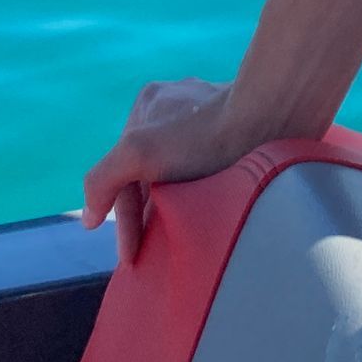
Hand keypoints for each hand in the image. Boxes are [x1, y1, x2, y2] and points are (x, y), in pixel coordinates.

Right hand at [80, 77, 262, 262]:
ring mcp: (210, 116)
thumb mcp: (137, 154)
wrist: (271, 119)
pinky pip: (207, 168)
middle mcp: (177, 104)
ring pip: (178, 170)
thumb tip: (90, 216)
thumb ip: (102, 179)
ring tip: (176, 240)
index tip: (130, 259)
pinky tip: (207, 214)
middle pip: (150, 171)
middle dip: (146, 212)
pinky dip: (199, 193)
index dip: (121, 218)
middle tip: (150, 253)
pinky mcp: (238, 130)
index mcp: (149, 102)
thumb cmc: (203, 138)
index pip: (123, 170)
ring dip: (172, 204)